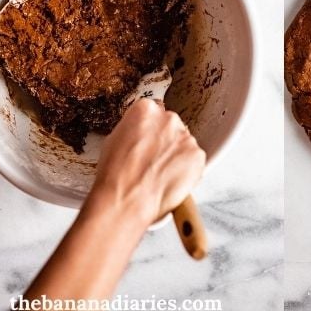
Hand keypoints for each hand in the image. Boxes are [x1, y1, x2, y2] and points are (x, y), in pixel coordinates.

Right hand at [85, 98, 205, 230]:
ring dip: (176, 155)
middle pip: (170, 126)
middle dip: (164, 141)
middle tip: (152, 161)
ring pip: (183, 143)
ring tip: (160, 174)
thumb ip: (132, 129)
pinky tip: (170, 180)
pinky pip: (194, 160)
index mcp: (145, 109)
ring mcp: (185, 137)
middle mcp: (168, 118)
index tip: (146, 143)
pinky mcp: (197, 156)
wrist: (126, 201)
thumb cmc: (115, 176)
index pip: (153, 113)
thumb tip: (140, 133)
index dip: (149, 131)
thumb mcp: (113, 140)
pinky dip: (187, 170)